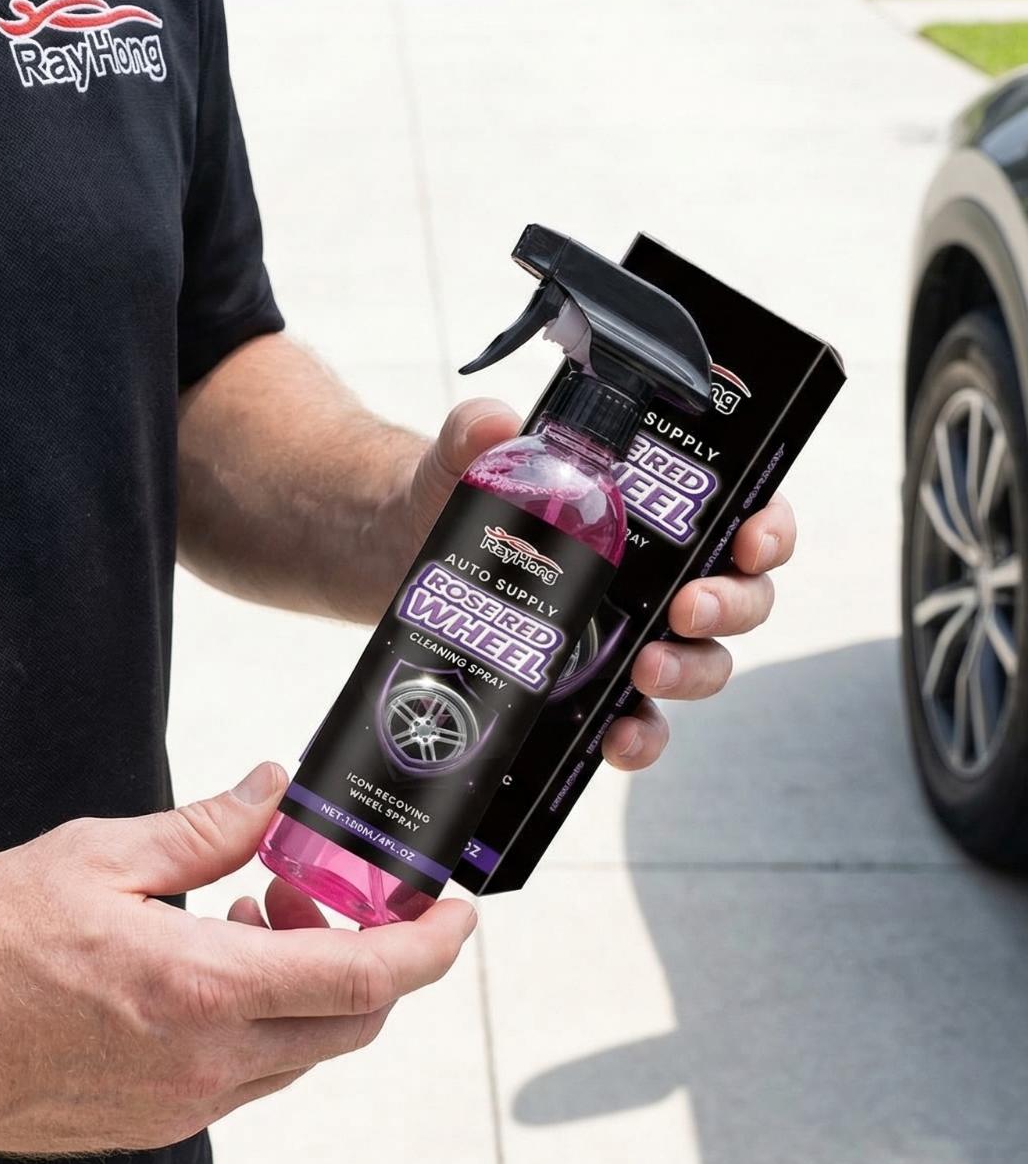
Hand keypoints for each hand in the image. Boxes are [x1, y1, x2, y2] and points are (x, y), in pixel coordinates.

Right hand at [0, 763, 475, 1155]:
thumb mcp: (100, 854)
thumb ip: (206, 828)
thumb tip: (275, 792)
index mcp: (200, 991)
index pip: (364, 979)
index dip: (429, 947)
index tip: (456, 915)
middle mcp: (204, 1066)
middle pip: (348, 1023)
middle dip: (365, 954)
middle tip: (318, 890)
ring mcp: (179, 1108)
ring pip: (299, 1052)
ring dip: (307, 985)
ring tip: (247, 914)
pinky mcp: (151, 1127)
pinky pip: (246, 1076)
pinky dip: (260, 1020)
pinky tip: (207, 968)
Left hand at [397, 400, 798, 772]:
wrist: (396, 551)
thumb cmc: (452, 496)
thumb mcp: (461, 458)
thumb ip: (474, 433)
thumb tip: (493, 423)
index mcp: (648, 511)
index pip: (741, 513)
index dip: (768, 528)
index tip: (750, 538)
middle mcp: (655, 574)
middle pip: (738, 596)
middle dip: (730, 605)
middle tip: (686, 608)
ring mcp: (628, 634)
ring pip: (701, 662)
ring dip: (690, 672)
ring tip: (648, 670)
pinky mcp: (590, 686)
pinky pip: (639, 721)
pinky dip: (640, 737)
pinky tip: (617, 740)